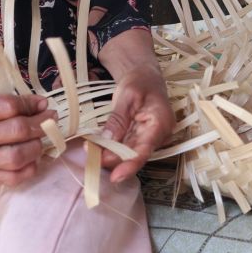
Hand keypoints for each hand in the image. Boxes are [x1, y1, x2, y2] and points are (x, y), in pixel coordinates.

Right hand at [0, 94, 56, 186]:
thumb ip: (13, 101)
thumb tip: (43, 105)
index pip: (9, 108)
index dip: (31, 105)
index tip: (44, 105)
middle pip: (16, 131)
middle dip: (40, 124)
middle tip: (50, 120)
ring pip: (17, 156)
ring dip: (37, 146)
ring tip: (40, 138)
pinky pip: (13, 178)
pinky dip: (30, 168)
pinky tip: (33, 157)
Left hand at [100, 63, 174, 182]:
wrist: (145, 76)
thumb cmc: (140, 81)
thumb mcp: (127, 96)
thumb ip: (118, 119)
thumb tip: (107, 141)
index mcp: (160, 122)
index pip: (145, 150)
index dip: (129, 165)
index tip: (115, 176)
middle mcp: (159, 134)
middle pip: (136, 154)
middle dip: (113, 159)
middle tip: (91, 157)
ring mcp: (151, 137)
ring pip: (129, 153)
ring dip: (110, 155)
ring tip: (91, 151)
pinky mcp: (142, 138)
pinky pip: (126, 147)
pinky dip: (112, 148)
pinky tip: (97, 147)